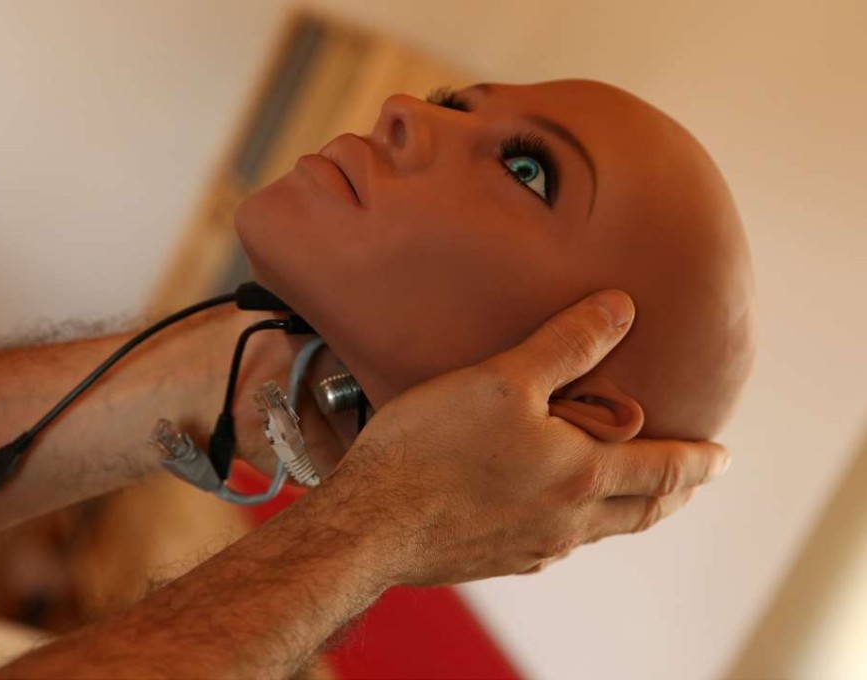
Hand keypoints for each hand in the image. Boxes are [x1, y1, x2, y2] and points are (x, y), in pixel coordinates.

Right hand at [321, 290, 730, 586]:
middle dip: (674, 493)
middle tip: (691, 482)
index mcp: (581, 475)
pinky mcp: (497, 560)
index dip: (699, 460)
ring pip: (600, 530)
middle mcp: (568, 521)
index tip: (724, 458)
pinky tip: (554, 514)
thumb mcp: (502, 378)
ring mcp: (533, 547)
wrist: (370, 525)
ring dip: (628, 511)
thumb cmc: (431, 449)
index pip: (664, 469)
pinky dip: (578, 525)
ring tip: (630, 493)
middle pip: (642, 511)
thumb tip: (621, 308)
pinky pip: (555, 544)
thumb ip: (567, 344)